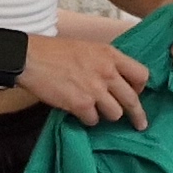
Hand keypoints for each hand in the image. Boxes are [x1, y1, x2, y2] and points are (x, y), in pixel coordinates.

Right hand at [16, 33, 148, 124]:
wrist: (30, 58)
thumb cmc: (55, 52)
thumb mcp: (88, 48)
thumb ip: (105, 62)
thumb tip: (117, 81)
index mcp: (110, 55)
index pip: (142, 74)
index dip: (140, 87)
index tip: (135, 93)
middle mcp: (107, 72)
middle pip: (133, 99)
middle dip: (137, 115)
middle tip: (140, 124)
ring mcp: (95, 89)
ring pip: (115, 114)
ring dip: (106, 115)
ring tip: (95, 110)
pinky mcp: (81, 104)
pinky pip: (93, 120)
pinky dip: (87, 119)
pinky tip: (78, 112)